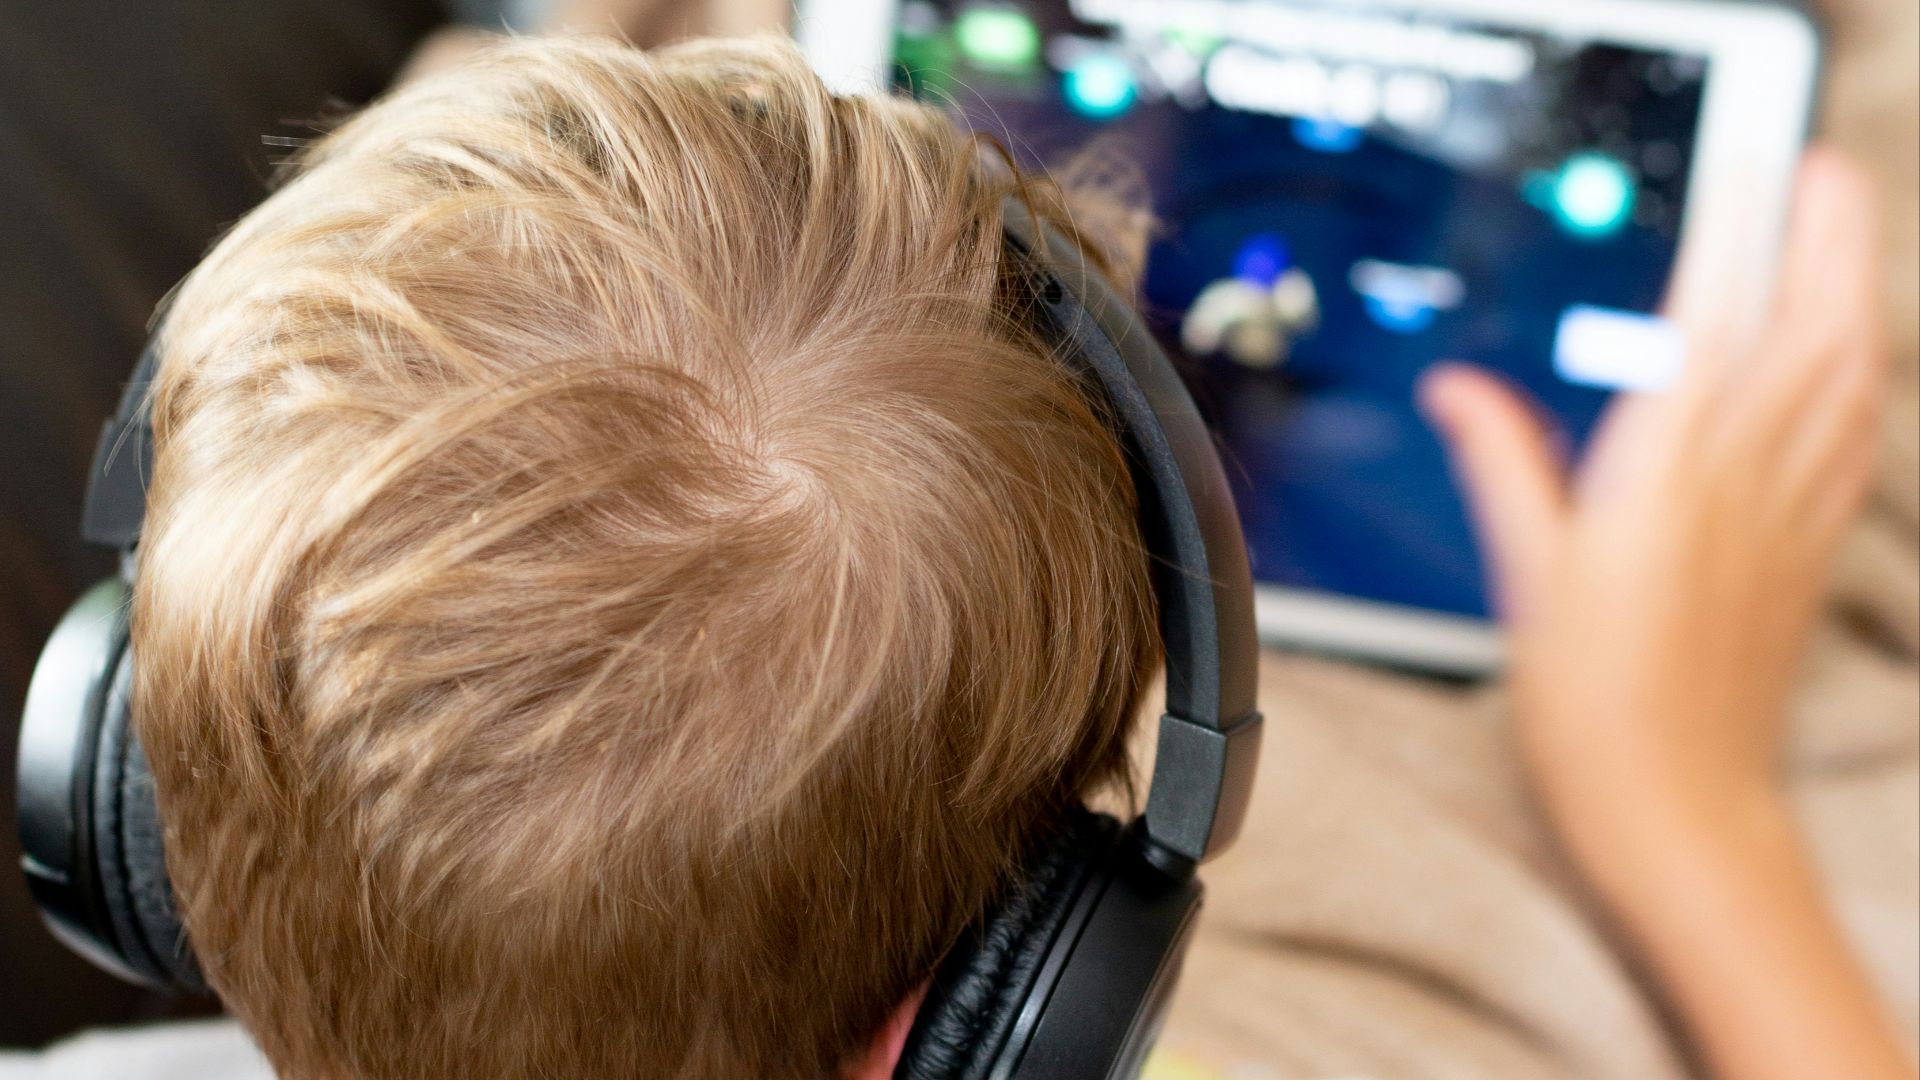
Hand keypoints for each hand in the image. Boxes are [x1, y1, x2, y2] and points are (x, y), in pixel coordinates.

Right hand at [1419, 148, 1887, 841]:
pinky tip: (1849, 350)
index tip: (1743, 154)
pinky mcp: (1811, 547)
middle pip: (1815, 322)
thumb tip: (1460, 390)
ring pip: (1850, 369)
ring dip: (1854, 284)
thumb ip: (1502, 463)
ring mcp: (1792, 510)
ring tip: (1838, 225)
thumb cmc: (1594, 705)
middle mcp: (1745, 478)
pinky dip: (1858, 368)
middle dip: (1825, 230)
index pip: (1713, 316)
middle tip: (1811, 164)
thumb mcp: (1524, 574)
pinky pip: (1853, 432)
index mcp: (1665, 472)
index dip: (1736, 224)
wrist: (1679, 805)